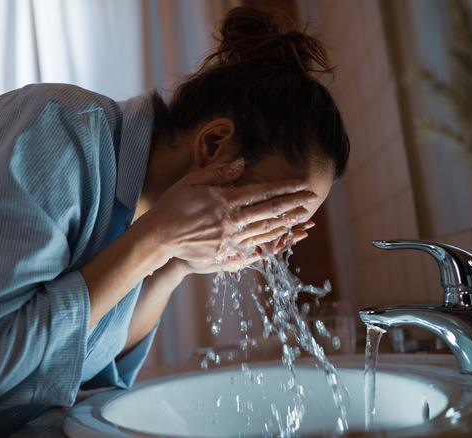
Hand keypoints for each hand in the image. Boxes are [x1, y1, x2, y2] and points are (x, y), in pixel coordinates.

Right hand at [141, 158, 316, 269]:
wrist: (159, 236)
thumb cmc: (173, 205)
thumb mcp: (192, 181)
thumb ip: (218, 173)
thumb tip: (242, 164)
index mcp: (225, 200)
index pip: (262, 192)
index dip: (284, 188)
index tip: (300, 184)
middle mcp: (231, 221)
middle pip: (269, 212)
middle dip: (293, 205)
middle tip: (312, 199)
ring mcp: (230, 239)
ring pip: (265, 231)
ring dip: (286, 224)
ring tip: (303, 219)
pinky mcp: (225, 253)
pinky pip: (253, 248)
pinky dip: (269, 244)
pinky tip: (282, 241)